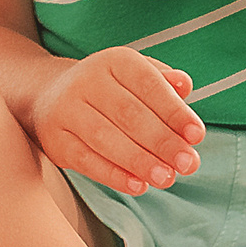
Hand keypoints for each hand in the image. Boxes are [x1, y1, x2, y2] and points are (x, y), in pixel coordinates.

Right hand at [30, 46, 203, 195]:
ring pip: (105, 138)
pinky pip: (85, 160)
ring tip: (167, 178)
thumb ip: (163, 82)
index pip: (148, 84)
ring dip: (140, 161)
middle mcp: (86, 80)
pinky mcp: (55, 140)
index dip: (174, 111)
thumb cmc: (109, 90)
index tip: (197, 135)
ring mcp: (66, 110)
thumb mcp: (136, 77)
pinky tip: (138, 185)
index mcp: (113, 61)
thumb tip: (184, 85)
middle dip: (162, 141)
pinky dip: (113, 175)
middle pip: (128, 113)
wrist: (49, 95)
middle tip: (188, 164)